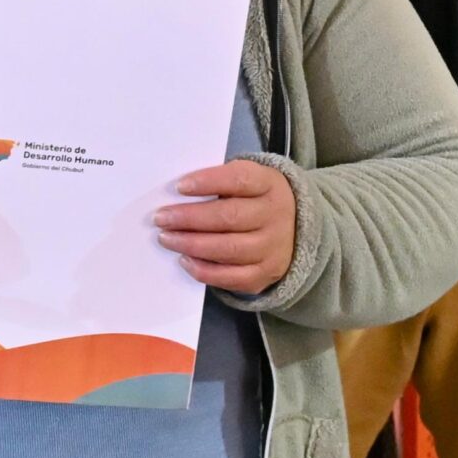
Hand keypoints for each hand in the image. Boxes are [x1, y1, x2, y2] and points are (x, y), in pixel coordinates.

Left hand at [155, 158, 297, 293]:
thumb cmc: (256, 199)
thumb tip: (177, 195)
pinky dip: (204, 270)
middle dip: (189, 218)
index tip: (179, 186)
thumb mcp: (249, 180)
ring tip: (166, 238)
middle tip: (161, 218)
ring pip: (228, 248)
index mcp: (270, 184)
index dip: (208, 182)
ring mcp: (273, 248)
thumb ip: (220, 183)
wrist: (296, 229)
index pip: (239, 180)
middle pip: (229, 217)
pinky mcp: (265, 274)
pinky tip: (184, 260)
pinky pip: (231, 277)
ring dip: (191, 244)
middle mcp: (275, 216)